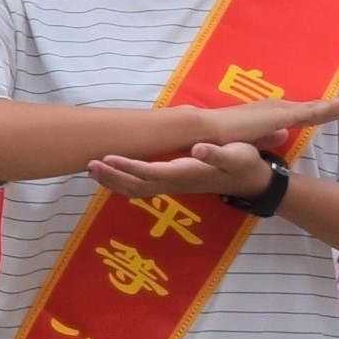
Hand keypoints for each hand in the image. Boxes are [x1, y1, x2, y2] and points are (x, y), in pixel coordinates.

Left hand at [88, 135, 289, 200]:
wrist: (250, 180)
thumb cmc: (243, 163)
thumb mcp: (237, 155)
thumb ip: (218, 154)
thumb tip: (199, 148)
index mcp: (187, 173)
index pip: (152, 173)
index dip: (130, 167)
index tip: (108, 159)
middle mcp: (175, 183)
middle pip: (137, 184)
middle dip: (112, 176)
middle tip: (89, 163)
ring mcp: (171, 186)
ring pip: (136, 189)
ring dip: (113, 181)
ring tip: (90, 168)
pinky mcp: (170, 184)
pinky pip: (140, 188)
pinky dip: (121, 183)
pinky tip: (107, 173)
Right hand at [178, 95, 338, 148]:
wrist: (210, 132)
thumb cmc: (224, 138)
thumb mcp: (251, 140)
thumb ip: (269, 137)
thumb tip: (284, 137)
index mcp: (273, 114)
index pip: (305, 113)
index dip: (324, 111)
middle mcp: (280, 108)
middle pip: (316, 108)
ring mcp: (282, 110)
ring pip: (319, 108)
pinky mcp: (282, 116)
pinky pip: (313, 112)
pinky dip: (331, 108)